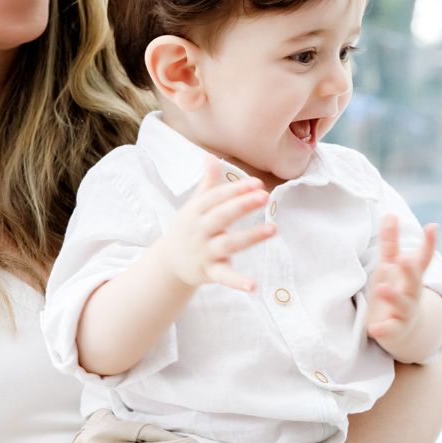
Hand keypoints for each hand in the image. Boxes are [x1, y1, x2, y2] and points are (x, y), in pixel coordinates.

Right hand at [153, 159, 273, 291]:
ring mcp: (205, 252)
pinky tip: (254, 286)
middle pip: (221, 216)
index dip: (236, 189)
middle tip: (264, 196)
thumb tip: (210, 156)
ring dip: (250, 236)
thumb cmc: (188, 228)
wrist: (168, 263)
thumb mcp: (194, 205)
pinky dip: (238, 282)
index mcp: (196, 211)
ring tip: (273, 228)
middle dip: (241, 205)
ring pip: (228, 244)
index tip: (257, 182)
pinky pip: (224, 277)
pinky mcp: (209, 272)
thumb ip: (207, 183)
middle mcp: (200, 230)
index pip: (217, 197)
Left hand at [365, 217, 436, 342]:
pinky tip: (372, 328)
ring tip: (382, 288)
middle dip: (410, 271)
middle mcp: (412, 293)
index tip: (432, 227)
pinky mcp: (394, 330)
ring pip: (403, 305)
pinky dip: (382, 330)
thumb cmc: (397, 291)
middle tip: (404, 260)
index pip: (423, 258)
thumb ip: (391, 242)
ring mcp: (404, 312)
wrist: (404, 332)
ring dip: (394, 297)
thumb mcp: (392, 266)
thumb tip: (390, 213)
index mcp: (411, 276)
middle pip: (415, 281)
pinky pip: (390, 330)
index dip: (429, 243)